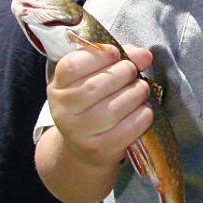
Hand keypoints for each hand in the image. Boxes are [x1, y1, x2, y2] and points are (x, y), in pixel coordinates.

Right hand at [47, 43, 153, 168]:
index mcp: (58, 86)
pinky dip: (143, 115)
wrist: (85, 147)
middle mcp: (63, 111)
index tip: (116, 53)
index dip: (99, 55)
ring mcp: (79, 133)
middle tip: (133, 72)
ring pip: (114, 108)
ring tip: (141, 89)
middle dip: (124, 73)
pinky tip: (143, 110)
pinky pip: (128, 128)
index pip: (72, 65)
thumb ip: (118, 59)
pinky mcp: (99, 149)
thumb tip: (144, 55)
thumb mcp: (94, 76)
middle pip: (95, 86)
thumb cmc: (93, 102)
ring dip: (137, 93)